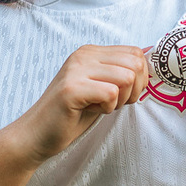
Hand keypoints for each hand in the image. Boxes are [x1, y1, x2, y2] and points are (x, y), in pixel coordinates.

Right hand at [21, 44, 148, 163]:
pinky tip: (90, 110)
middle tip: (113, 103)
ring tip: (100, 106)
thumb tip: (149, 65)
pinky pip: (111, 94)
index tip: (123, 94)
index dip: (139, 78)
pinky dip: (107, 108)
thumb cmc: (71, 114)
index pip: (136, 52)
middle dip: (133, 90)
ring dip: (120, 99)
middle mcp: (83, 55)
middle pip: (135, 63)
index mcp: (91, 52)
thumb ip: (119, 74)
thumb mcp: (99, 87)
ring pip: (127, 77)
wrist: (36, 134)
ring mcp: (76, 70)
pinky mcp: (71, 89)